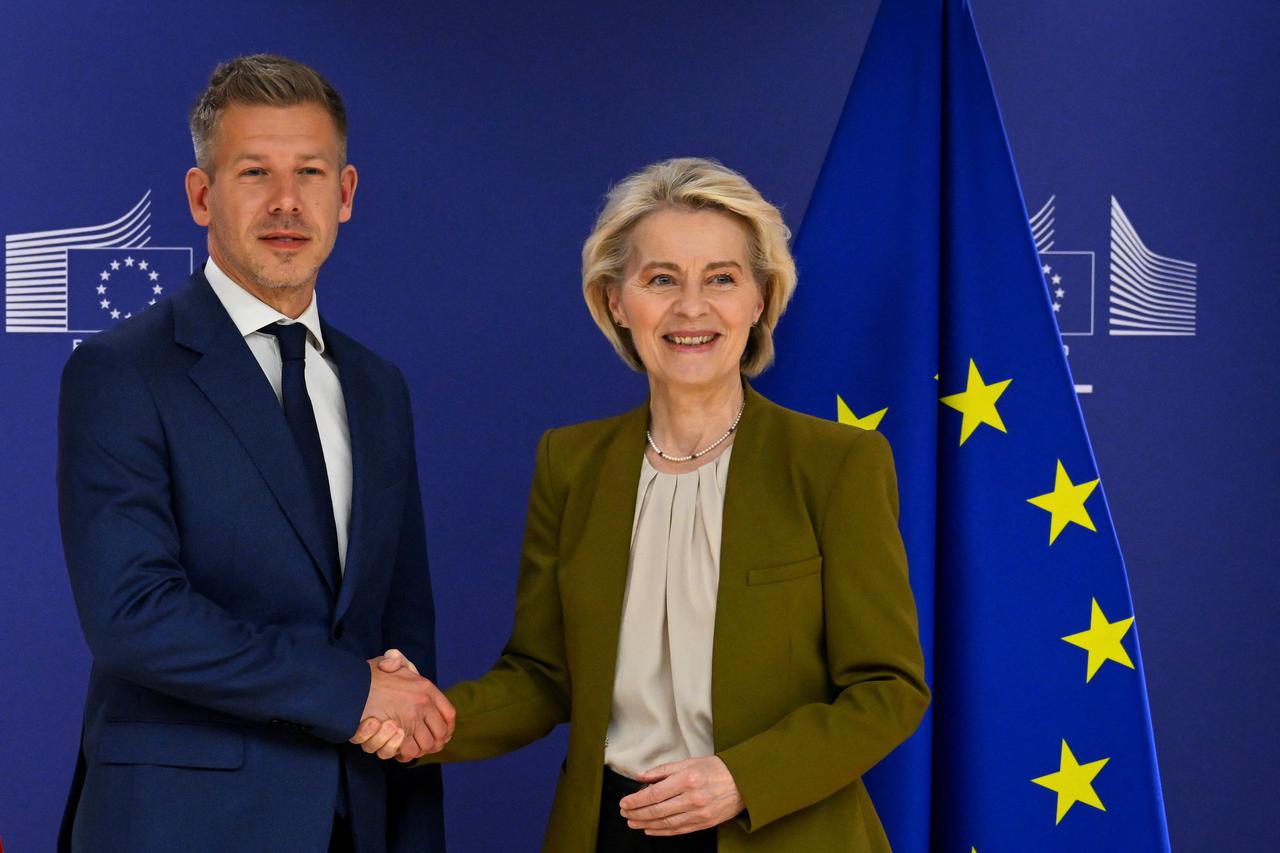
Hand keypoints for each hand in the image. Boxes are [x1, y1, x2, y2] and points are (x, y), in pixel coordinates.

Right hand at [349, 650, 453, 760]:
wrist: (348, 689)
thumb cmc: (366, 678)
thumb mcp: (385, 664)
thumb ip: (396, 662)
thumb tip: (395, 660)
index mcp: (425, 687)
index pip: (449, 712)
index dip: (448, 727)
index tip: (445, 734)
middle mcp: (422, 704)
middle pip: (440, 733)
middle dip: (435, 743)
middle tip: (427, 747)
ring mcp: (411, 719)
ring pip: (426, 744)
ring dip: (420, 750)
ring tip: (412, 749)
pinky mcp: (398, 734)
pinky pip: (409, 751)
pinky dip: (406, 754)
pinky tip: (401, 752)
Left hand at [618, 756, 743, 835]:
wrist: (743, 782)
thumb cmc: (716, 769)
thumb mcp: (689, 762)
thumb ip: (664, 770)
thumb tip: (641, 777)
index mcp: (687, 779)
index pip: (654, 794)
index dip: (636, 800)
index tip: (625, 802)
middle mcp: (692, 798)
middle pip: (657, 810)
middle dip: (637, 813)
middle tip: (625, 814)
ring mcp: (699, 813)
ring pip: (666, 823)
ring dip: (646, 824)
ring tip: (633, 822)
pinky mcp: (704, 823)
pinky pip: (678, 830)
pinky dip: (662, 832)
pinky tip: (650, 829)